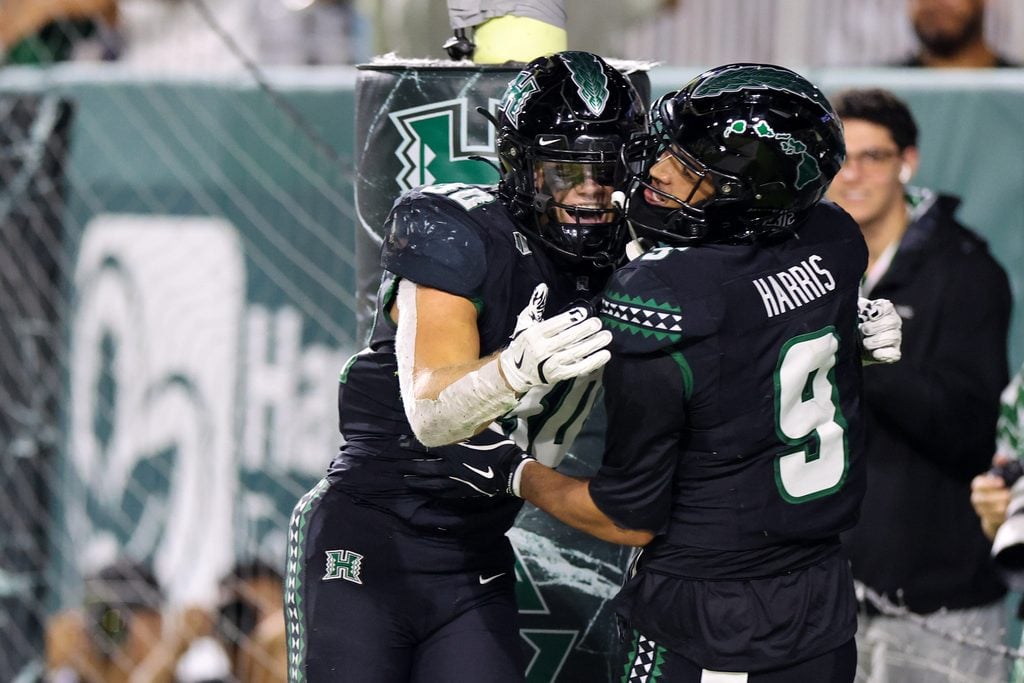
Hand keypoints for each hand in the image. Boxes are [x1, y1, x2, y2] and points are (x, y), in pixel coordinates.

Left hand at [400, 433, 535, 497]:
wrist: (511, 470)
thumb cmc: (498, 446)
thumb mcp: (481, 431)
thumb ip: (465, 428)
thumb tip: (454, 419)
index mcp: (454, 448)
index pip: (427, 446)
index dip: (412, 445)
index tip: (401, 443)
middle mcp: (451, 465)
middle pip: (424, 466)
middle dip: (409, 465)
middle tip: (397, 465)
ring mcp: (456, 480)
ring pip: (430, 481)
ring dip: (417, 480)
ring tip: (406, 480)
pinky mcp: (462, 490)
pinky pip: (443, 492)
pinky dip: (432, 492)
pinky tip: (426, 492)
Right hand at [499, 284, 610, 393]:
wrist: (517, 372)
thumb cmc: (524, 343)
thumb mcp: (525, 323)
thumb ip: (535, 305)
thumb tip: (542, 287)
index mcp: (533, 335)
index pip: (553, 326)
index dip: (569, 319)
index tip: (583, 313)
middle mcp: (541, 350)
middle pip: (566, 339)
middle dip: (584, 330)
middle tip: (598, 323)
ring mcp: (550, 364)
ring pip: (574, 353)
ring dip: (592, 345)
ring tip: (606, 336)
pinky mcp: (558, 375)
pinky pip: (578, 368)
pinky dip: (592, 362)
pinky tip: (604, 354)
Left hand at [858, 297, 901, 364]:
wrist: (850, 347)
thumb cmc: (852, 326)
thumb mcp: (852, 313)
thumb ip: (855, 306)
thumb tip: (857, 303)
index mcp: (884, 311)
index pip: (887, 307)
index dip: (878, 311)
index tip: (867, 316)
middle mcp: (893, 323)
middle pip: (892, 322)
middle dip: (876, 326)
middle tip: (863, 330)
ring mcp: (894, 338)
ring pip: (893, 337)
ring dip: (877, 340)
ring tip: (865, 343)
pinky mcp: (893, 353)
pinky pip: (894, 354)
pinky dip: (884, 354)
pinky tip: (874, 353)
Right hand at [972, 469, 1011, 540]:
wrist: (1004, 509)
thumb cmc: (1003, 489)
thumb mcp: (1003, 475)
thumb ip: (1001, 465)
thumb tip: (1001, 458)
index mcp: (979, 485)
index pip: (978, 484)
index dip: (989, 483)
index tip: (1002, 483)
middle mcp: (977, 498)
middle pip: (979, 498)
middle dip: (994, 497)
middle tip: (1008, 495)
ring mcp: (981, 511)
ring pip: (985, 510)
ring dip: (998, 507)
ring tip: (1010, 504)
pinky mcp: (988, 521)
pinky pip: (991, 521)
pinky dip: (1000, 517)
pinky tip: (1008, 513)